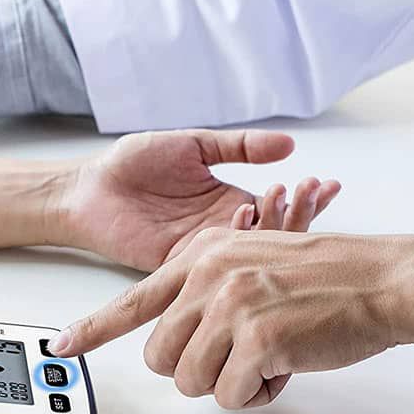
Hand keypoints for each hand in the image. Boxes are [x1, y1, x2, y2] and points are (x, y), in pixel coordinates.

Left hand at [50, 229, 413, 408]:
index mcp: (199, 259)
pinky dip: (258, 394)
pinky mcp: (258, 338)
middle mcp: (207, 278)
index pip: (132, 301)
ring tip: (265, 358)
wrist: (378, 277)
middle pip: (159, 357)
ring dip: (228, 383)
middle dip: (192, 370)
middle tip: (233, 360)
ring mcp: (230, 306)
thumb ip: (207, 293)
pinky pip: (233, 396)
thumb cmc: (321, 276)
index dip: (93, 329)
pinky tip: (285, 367)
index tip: (62, 348)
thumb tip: (181, 342)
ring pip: (191, 381)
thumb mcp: (250, 262)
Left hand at [60, 129, 340, 271]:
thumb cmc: (132, 164)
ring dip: (275, 235)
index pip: (274, 207)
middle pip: (268, 235)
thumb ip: (237, 146)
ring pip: (247, 255)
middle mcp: (218, 233)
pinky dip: (236, 259)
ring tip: (296, 207)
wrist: (87, 189)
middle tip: (317, 195)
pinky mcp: (175, 266)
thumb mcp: (192, 145)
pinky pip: (211, 270)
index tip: (326, 186)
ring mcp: (199, 253)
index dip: (301, 200)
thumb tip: (287, 143)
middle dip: (297, 215)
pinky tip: (259, 240)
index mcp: (225, 203)